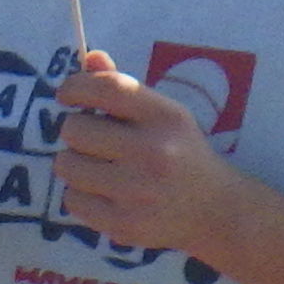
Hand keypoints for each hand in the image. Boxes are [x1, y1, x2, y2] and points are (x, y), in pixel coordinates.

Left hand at [52, 50, 241, 252]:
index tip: (67, 95)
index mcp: (165, 117)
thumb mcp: (165, 115)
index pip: (107, 88)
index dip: (75, 87)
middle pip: (74, 129)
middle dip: (77, 131)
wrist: (217, 211)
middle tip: (93, 140)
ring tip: (97, 167)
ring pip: (66, 165)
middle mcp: (153, 152)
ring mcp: (138, 192)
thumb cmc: (183, 154)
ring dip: (74, 163)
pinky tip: (105, 194)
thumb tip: (89, 58)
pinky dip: (81, 195)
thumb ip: (125, 88)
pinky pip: (72, 200)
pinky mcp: (124, 224)